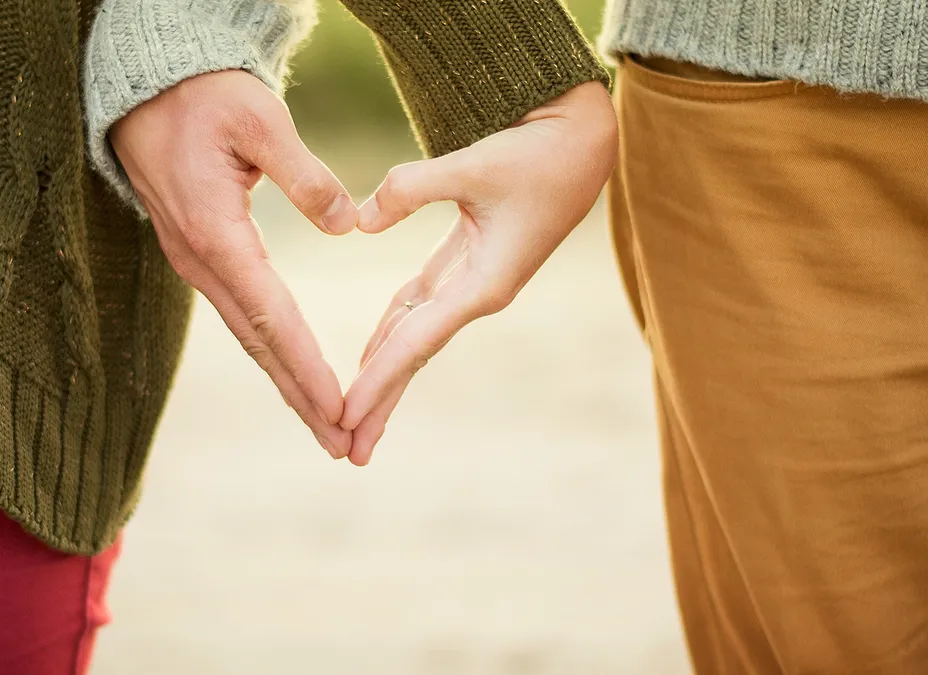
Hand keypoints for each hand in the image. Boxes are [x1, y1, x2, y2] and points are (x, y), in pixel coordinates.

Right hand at [109, 70, 359, 457]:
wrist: (145, 87)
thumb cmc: (204, 96)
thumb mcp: (259, 120)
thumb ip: (304, 174)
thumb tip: (347, 225)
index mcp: (216, 233)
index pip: (270, 315)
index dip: (306, 366)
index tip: (339, 408)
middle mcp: (200, 260)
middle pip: (258, 343)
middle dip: (300, 396)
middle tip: (341, 443)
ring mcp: (196, 261)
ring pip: (248, 335)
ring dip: (287, 381)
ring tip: (326, 424)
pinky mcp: (200, 254)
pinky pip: (240, 314)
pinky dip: (271, 350)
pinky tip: (293, 372)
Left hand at [341, 81, 617, 464]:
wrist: (583, 141)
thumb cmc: (538, 153)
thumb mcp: (474, 165)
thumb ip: (411, 189)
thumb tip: (358, 222)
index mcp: (484, 285)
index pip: (416, 343)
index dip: (377, 381)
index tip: (344, 417)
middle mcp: (477, 294)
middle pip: (414, 357)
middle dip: (380, 402)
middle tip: (345, 450)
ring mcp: (473, 282)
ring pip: (415, 336)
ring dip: (383, 374)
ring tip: (352, 416)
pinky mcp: (468, 262)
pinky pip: (420, 307)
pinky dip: (392, 331)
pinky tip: (370, 355)